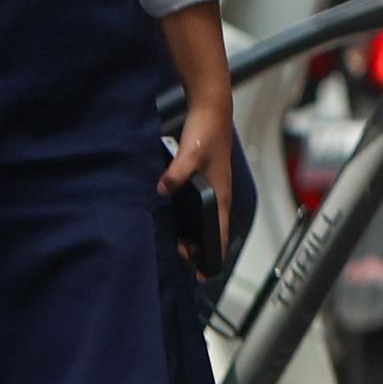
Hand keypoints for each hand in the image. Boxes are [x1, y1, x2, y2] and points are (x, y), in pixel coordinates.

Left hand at [162, 93, 233, 270]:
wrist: (211, 109)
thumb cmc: (207, 132)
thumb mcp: (190, 154)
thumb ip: (177, 174)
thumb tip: (161, 190)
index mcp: (221, 195)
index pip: (220, 233)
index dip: (212, 255)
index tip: (200, 274)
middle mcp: (219, 195)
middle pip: (212, 231)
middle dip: (198, 248)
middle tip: (179, 258)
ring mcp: (212, 187)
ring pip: (204, 219)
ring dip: (192, 234)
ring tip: (176, 244)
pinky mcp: (203, 179)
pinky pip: (197, 206)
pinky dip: (188, 218)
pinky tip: (173, 218)